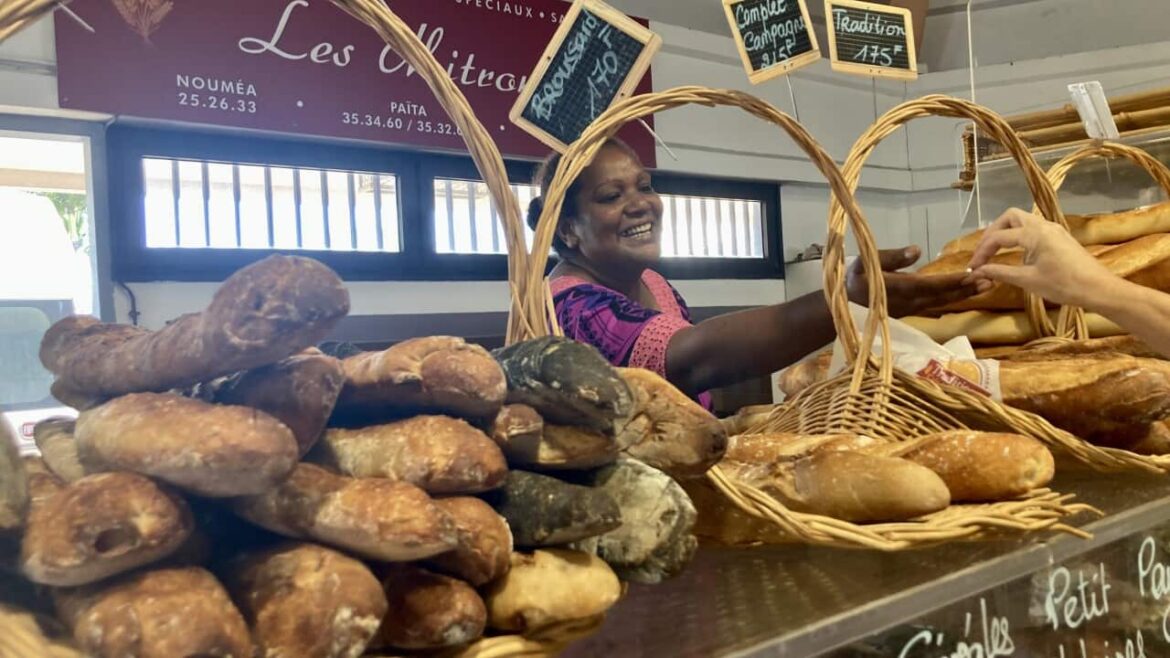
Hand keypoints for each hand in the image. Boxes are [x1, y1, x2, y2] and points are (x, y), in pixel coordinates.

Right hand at [846, 245, 979, 317]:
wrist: (844, 302)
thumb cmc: (855, 277)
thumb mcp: (867, 261)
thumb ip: (892, 257)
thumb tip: (917, 250)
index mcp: (898, 288)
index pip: (930, 284)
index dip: (952, 281)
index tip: (972, 274)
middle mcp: (909, 302)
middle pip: (942, 296)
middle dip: (966, 289)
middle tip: (991, 280)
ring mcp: (911, 309)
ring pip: (942, 303)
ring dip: (964, 295)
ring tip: (986, 287)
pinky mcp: (912, 311)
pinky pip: (937, 305)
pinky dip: (954, 299)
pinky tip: (966, 294)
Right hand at [967, 208, 1117, 308]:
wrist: (1099, 288)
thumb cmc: (1064, 285)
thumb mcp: (1028, 280)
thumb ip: (1000, 272)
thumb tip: (978, 271)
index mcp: (1034, 233)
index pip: (999, 237)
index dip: (982, 252)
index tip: (972, 267)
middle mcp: (1043, 225)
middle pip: (1010, 217)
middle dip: (993, 232)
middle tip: (984, 252)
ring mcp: (1053, 229)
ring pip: (1022, 221)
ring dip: (1006, 233)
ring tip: (996, 252)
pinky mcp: (1059, 237)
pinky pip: (1033, 229)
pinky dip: (1019, 237)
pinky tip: (1017, 254)